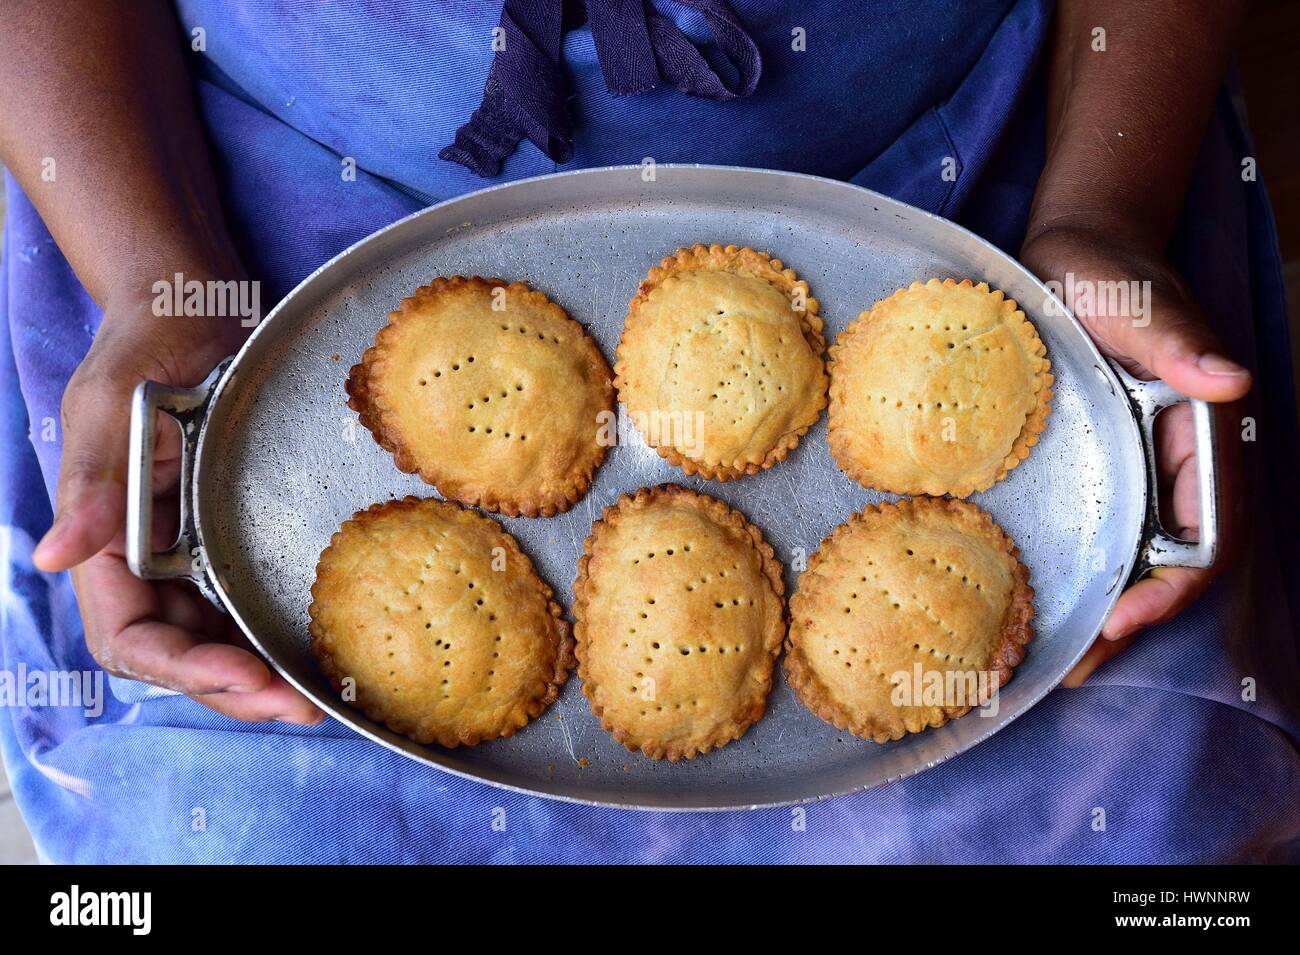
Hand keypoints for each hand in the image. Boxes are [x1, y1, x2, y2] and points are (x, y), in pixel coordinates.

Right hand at [32, 280, 323, 724]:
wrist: (195, 316)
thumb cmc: (143, 351)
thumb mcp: (109, 409)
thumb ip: (93, 484)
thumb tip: (55, 555)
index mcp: (109, 545)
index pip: (132, 637)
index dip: (182, 669)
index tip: (242, 677)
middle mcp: (153, 563)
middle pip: (186, 655)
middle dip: (238, 690)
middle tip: (302, 708)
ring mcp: (198, 556)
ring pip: (225, 640)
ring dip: (267, 676)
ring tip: (321, 698)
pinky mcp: (239, 540)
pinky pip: (257, 600)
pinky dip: (284, 632)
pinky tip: (328, 648)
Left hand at [1020, 226, 1250, 686]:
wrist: (1072, 251)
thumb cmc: (1105, 267)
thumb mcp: (1133, 299)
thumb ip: (1176, 339)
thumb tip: (1230, 382)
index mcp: (1202, 430)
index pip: (1207, 529)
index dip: (1173, 583)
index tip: (1124, 617)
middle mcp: (1178, 460)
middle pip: (1172, 561)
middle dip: (1132, 618)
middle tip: (1073, 666)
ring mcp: (1140, 466)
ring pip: (1136, 555)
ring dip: (1104, 608)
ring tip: (1054, 660)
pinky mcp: (1103, 464)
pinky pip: (1102, 529)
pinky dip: (1082, 571)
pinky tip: (1040, 602)